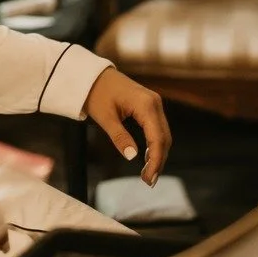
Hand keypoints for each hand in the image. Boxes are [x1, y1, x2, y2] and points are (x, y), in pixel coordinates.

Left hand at [85, 68, 170, 185]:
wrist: (92, 75)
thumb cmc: (96, 94)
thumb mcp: (105, 117)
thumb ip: (119, 137)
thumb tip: (132, 157)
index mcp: (146, 105)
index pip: (157, 138)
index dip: (156, 160)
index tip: (149, 178)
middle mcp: (154, 103)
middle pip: (164, 138)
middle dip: (158, 160)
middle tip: (148, 181)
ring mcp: (154, 103)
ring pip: (163, 134)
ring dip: (158, 154)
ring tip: (148, 174)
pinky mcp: (150, 105)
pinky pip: (157, 128)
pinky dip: (155, 144)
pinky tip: (148, 157)